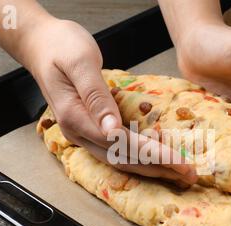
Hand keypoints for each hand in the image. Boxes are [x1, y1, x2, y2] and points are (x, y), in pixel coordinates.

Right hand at [0, 1, 196, 184]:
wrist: (41, 45)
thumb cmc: (61, 47)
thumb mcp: (79, 62)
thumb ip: (95, 95)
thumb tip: (112, 128)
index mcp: (75, 118)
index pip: (120, 144)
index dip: (152, 154)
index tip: (179, 161)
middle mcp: (78, 133)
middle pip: (122, 158)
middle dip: (158, 168)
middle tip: (189, 174)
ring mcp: (82, 134)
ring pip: (120, 159)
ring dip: (151, 167)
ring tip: (178, 172)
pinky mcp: (89, 130)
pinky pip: (117, 150)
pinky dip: (139, 157)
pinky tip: (157, 159)